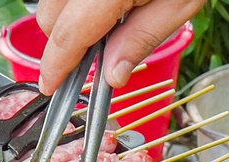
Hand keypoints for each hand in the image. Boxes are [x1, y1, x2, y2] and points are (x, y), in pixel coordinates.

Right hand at [36, 0, 206, 95]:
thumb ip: (141, 39)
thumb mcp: (179, 3)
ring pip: (50, 0)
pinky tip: (102, 2)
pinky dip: (76, 0)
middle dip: (65, 42)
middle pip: (49, 19)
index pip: (67, 37)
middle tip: (95, 52)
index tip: (50, 85)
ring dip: (68, 17)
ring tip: (106, 18)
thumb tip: (112, 74)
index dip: (56, 67)